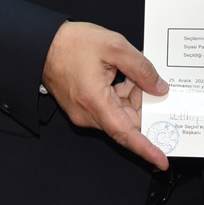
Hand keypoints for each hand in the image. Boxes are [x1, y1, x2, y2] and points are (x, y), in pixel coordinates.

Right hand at [41, 21, 170, 168]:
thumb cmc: (70, 44)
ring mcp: (85, 112)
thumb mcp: (114, 46)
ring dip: (133, 96)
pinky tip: (126, 75)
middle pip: (127, 122)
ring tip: (136, 71)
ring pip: (120, 114)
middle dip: (145, 105)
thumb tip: (159, 87)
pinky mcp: (84, 107)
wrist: (42, 45)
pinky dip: (122, 94)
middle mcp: (88, 114)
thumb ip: (141, 68)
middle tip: (156, 83)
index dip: (145, 149)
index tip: (161, 160)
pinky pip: (110, 108)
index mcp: (95, 102)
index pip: (125, 134)